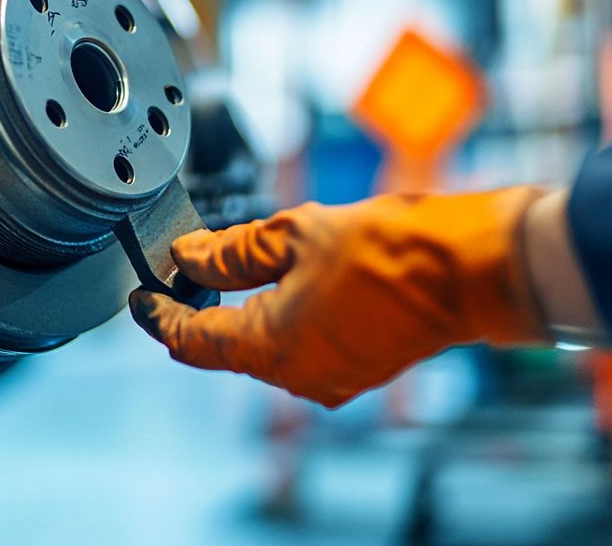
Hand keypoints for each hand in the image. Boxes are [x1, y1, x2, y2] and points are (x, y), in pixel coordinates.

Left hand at [130, 188, 551, 407]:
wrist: (470, 270)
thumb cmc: (391, 250)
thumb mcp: (293, 235)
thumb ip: (231, 251)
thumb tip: (190, 256)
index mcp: (271, 346)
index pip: (191, 339)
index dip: (159, 314)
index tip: (142, 296)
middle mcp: (297, 375)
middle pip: (225, 347)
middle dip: (199, 309)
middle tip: (183, 270)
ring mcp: (331, 377)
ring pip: (263, 347)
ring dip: (241, 312)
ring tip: (230, 268)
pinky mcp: (358, 368)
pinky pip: (299, 347)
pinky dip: (279, 318)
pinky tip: (282, 283)